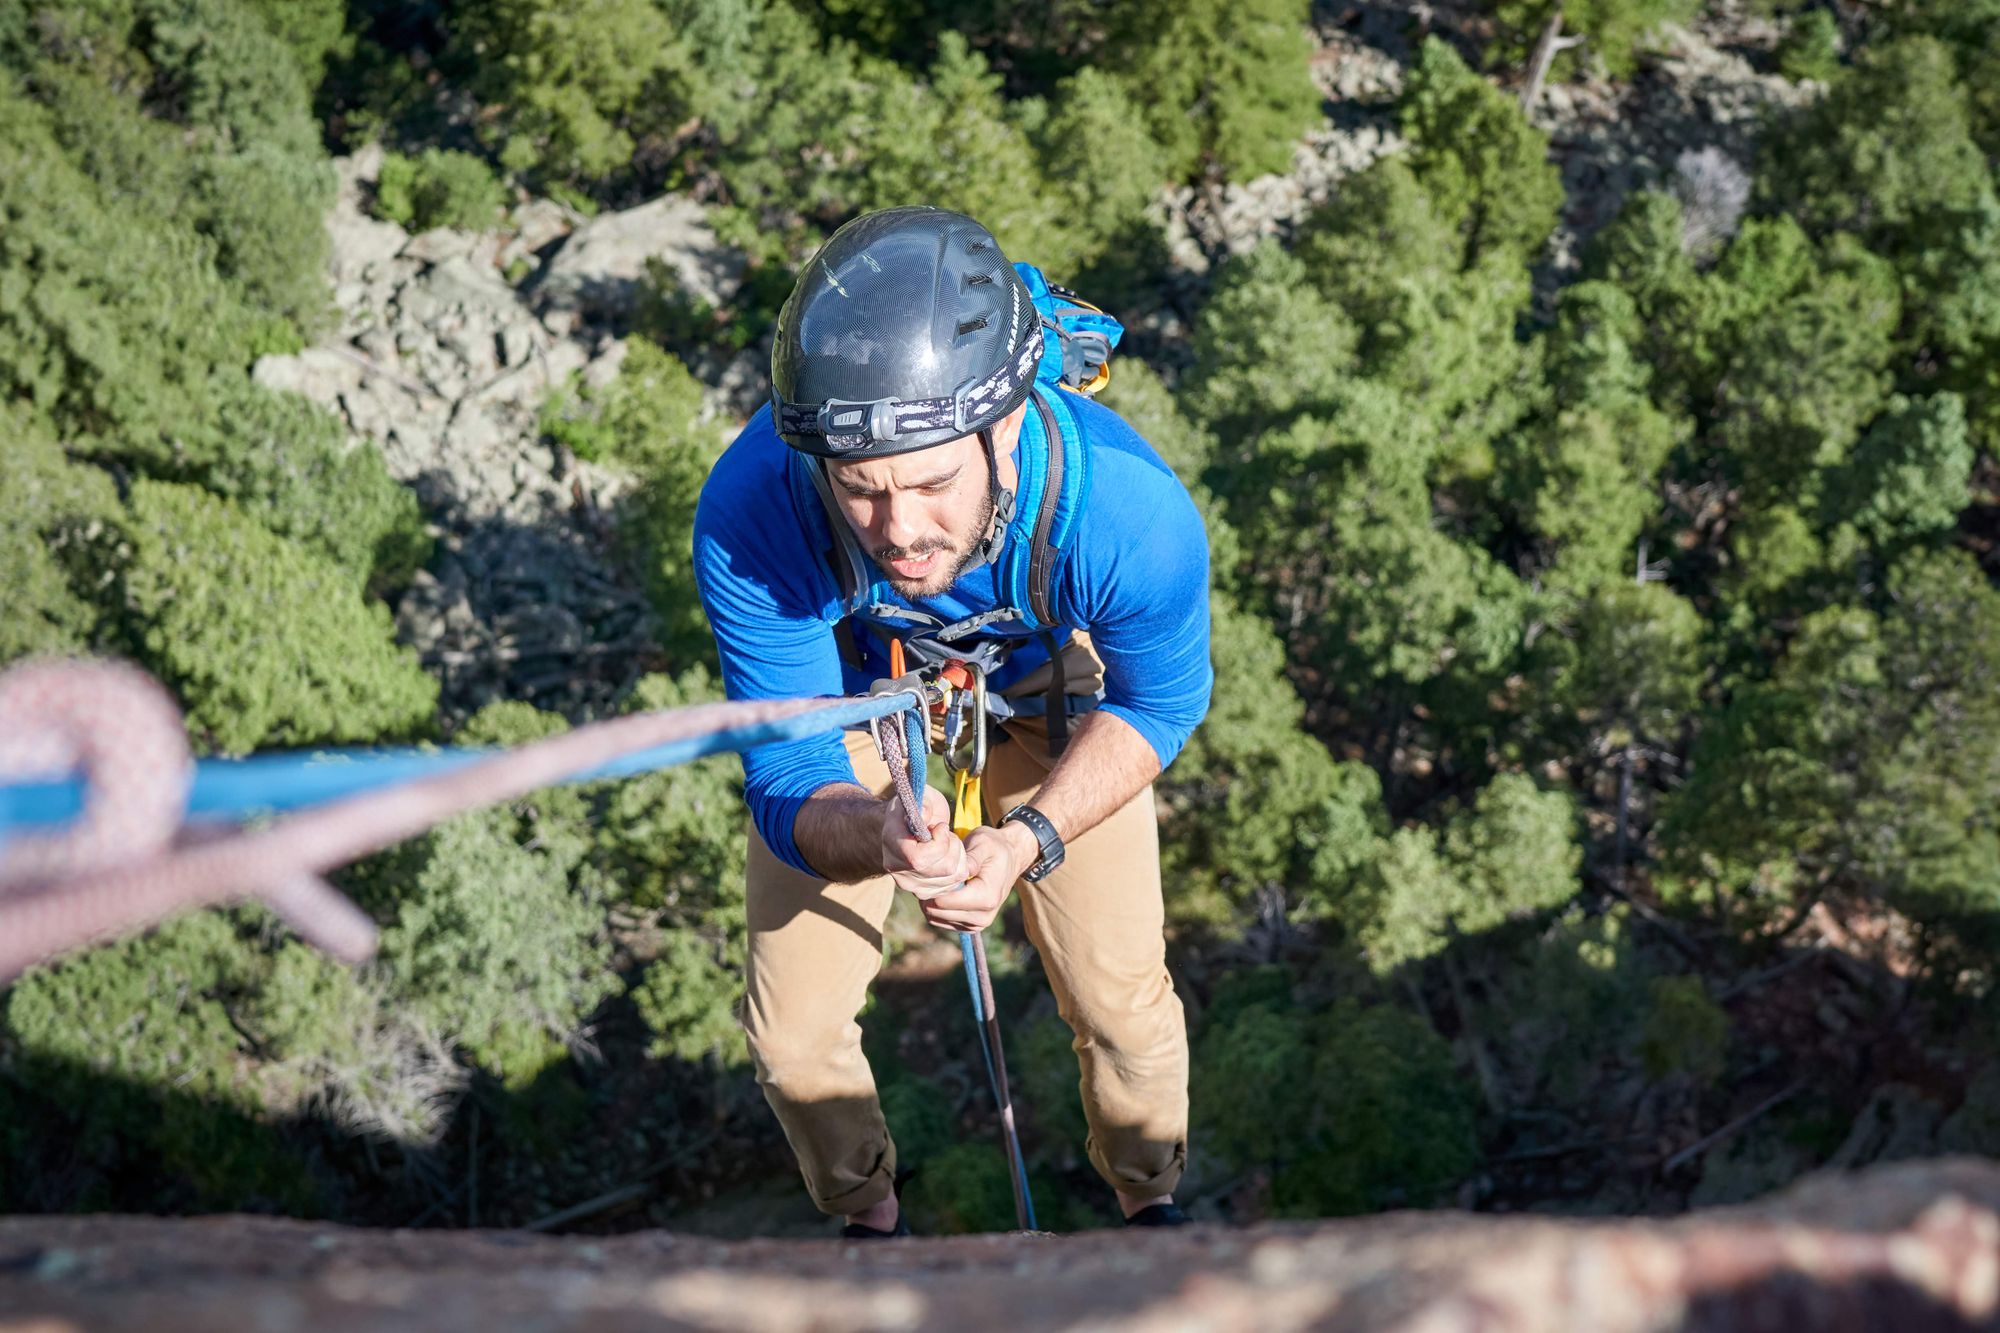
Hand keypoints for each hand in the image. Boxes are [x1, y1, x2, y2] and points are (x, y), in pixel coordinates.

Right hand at [881, 787, 965, 900]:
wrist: (905, 826)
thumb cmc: (915, 807)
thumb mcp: (919, 795)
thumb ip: (923, 803)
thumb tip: (924, 815)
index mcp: (891, 843)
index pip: (920, 859)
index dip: (940, 842)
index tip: (940, 826)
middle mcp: (897, 869)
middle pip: (943, 869)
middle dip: (953, 846)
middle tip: (945, 833)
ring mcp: (910, 885)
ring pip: (953, 877)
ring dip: (958, 855)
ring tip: (947, 842)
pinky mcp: (925, 892)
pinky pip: (956, 883)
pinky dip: (960, 866)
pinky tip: (949, 855)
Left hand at [919, 822, 1038, 932]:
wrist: (1011, 858)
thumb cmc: (994, 848)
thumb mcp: (983, 843)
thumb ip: (971, 857)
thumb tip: (960, 871)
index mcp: (986, 898)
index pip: (943, 902)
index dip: (930, 886)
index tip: (928, 869)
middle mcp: (983, 917)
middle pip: (937, 912)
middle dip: (928, 893)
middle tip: (928, 873)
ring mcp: (976, 924)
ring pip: (936, 918)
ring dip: (930, 900)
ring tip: (936, 880)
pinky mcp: (969, 926)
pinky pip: (940, 921)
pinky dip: (936, 907)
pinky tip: (941, 889)